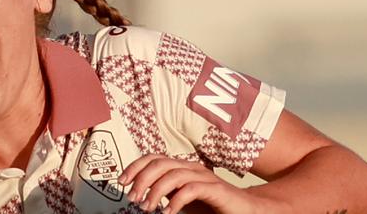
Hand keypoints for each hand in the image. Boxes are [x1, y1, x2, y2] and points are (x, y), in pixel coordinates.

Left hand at [118, 154, 266, 213]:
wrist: (244, 211)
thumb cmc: (212, 207)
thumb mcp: (182, 201)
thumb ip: (165, 195)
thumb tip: (141, 198)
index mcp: (181, 168)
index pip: (153, 158)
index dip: (135, 166)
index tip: (121, 182)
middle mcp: (191, 168)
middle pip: (160, 163)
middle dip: (142, 179)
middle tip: (133, 199)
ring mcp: (204, 177)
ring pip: (173, 174)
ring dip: (156, 191)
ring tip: (147, 208)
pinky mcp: (215, 189)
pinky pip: (191, 189)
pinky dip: (176, 201)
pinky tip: (168, 213)